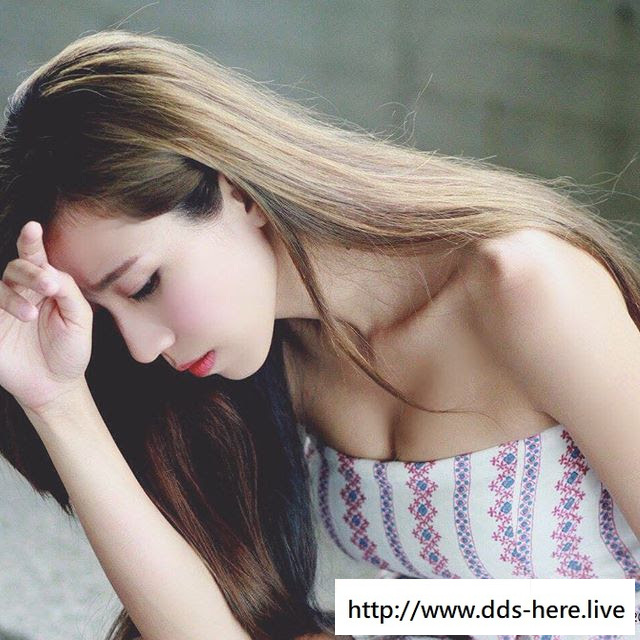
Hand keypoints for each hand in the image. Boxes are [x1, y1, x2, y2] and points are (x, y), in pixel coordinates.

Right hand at [0, 220, 92, 412]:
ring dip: (12, 298)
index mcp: (44, 287)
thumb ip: (69, 292)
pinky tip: (7, 318)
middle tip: (48, 286)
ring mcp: (0, 310)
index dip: (31, 241)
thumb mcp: (80, 320)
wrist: (56, 386)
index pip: (35, 259)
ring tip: (30, 316)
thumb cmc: (70, 351)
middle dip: (30, 273)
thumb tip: (51, 273)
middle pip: (15, 269)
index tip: (33, 227)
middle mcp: (20, 293)